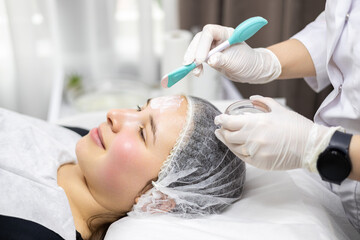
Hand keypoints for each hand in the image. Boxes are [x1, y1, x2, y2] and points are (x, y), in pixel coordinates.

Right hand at [183, 24, 281, 82]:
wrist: (251, 70)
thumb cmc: (248, 62)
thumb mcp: (237, 62)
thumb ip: (223, 60)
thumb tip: (211, 60)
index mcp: (226, 33)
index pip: (209, 32)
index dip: (203, 44)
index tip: (201, 59)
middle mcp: (217, 38)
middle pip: (199, 40)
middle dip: (193, 52)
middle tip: (191, 64)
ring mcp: (212, 47)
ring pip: (196, 49)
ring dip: (192, 60)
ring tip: (195, 71)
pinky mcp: (209, 57)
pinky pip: (198, 59)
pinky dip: (195, 66)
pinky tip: (197, 72)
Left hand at [214, 96, 339, 170]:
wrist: (311, 146)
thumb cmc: (296, 127)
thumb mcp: (279, 109)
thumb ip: (263, 102)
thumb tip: (252, 98)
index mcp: (257, 122)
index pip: (229, 122)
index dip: (221, 120)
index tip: (218, 119)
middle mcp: (253, 138)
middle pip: (228, 135)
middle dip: (222, 131)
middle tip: (221, 128)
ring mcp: (255, 152)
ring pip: (233, 147)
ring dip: (227, 141)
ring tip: (224, 136)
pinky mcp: (259, 163)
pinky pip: (241, 157)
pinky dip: (236, 151)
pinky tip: (235, 146)